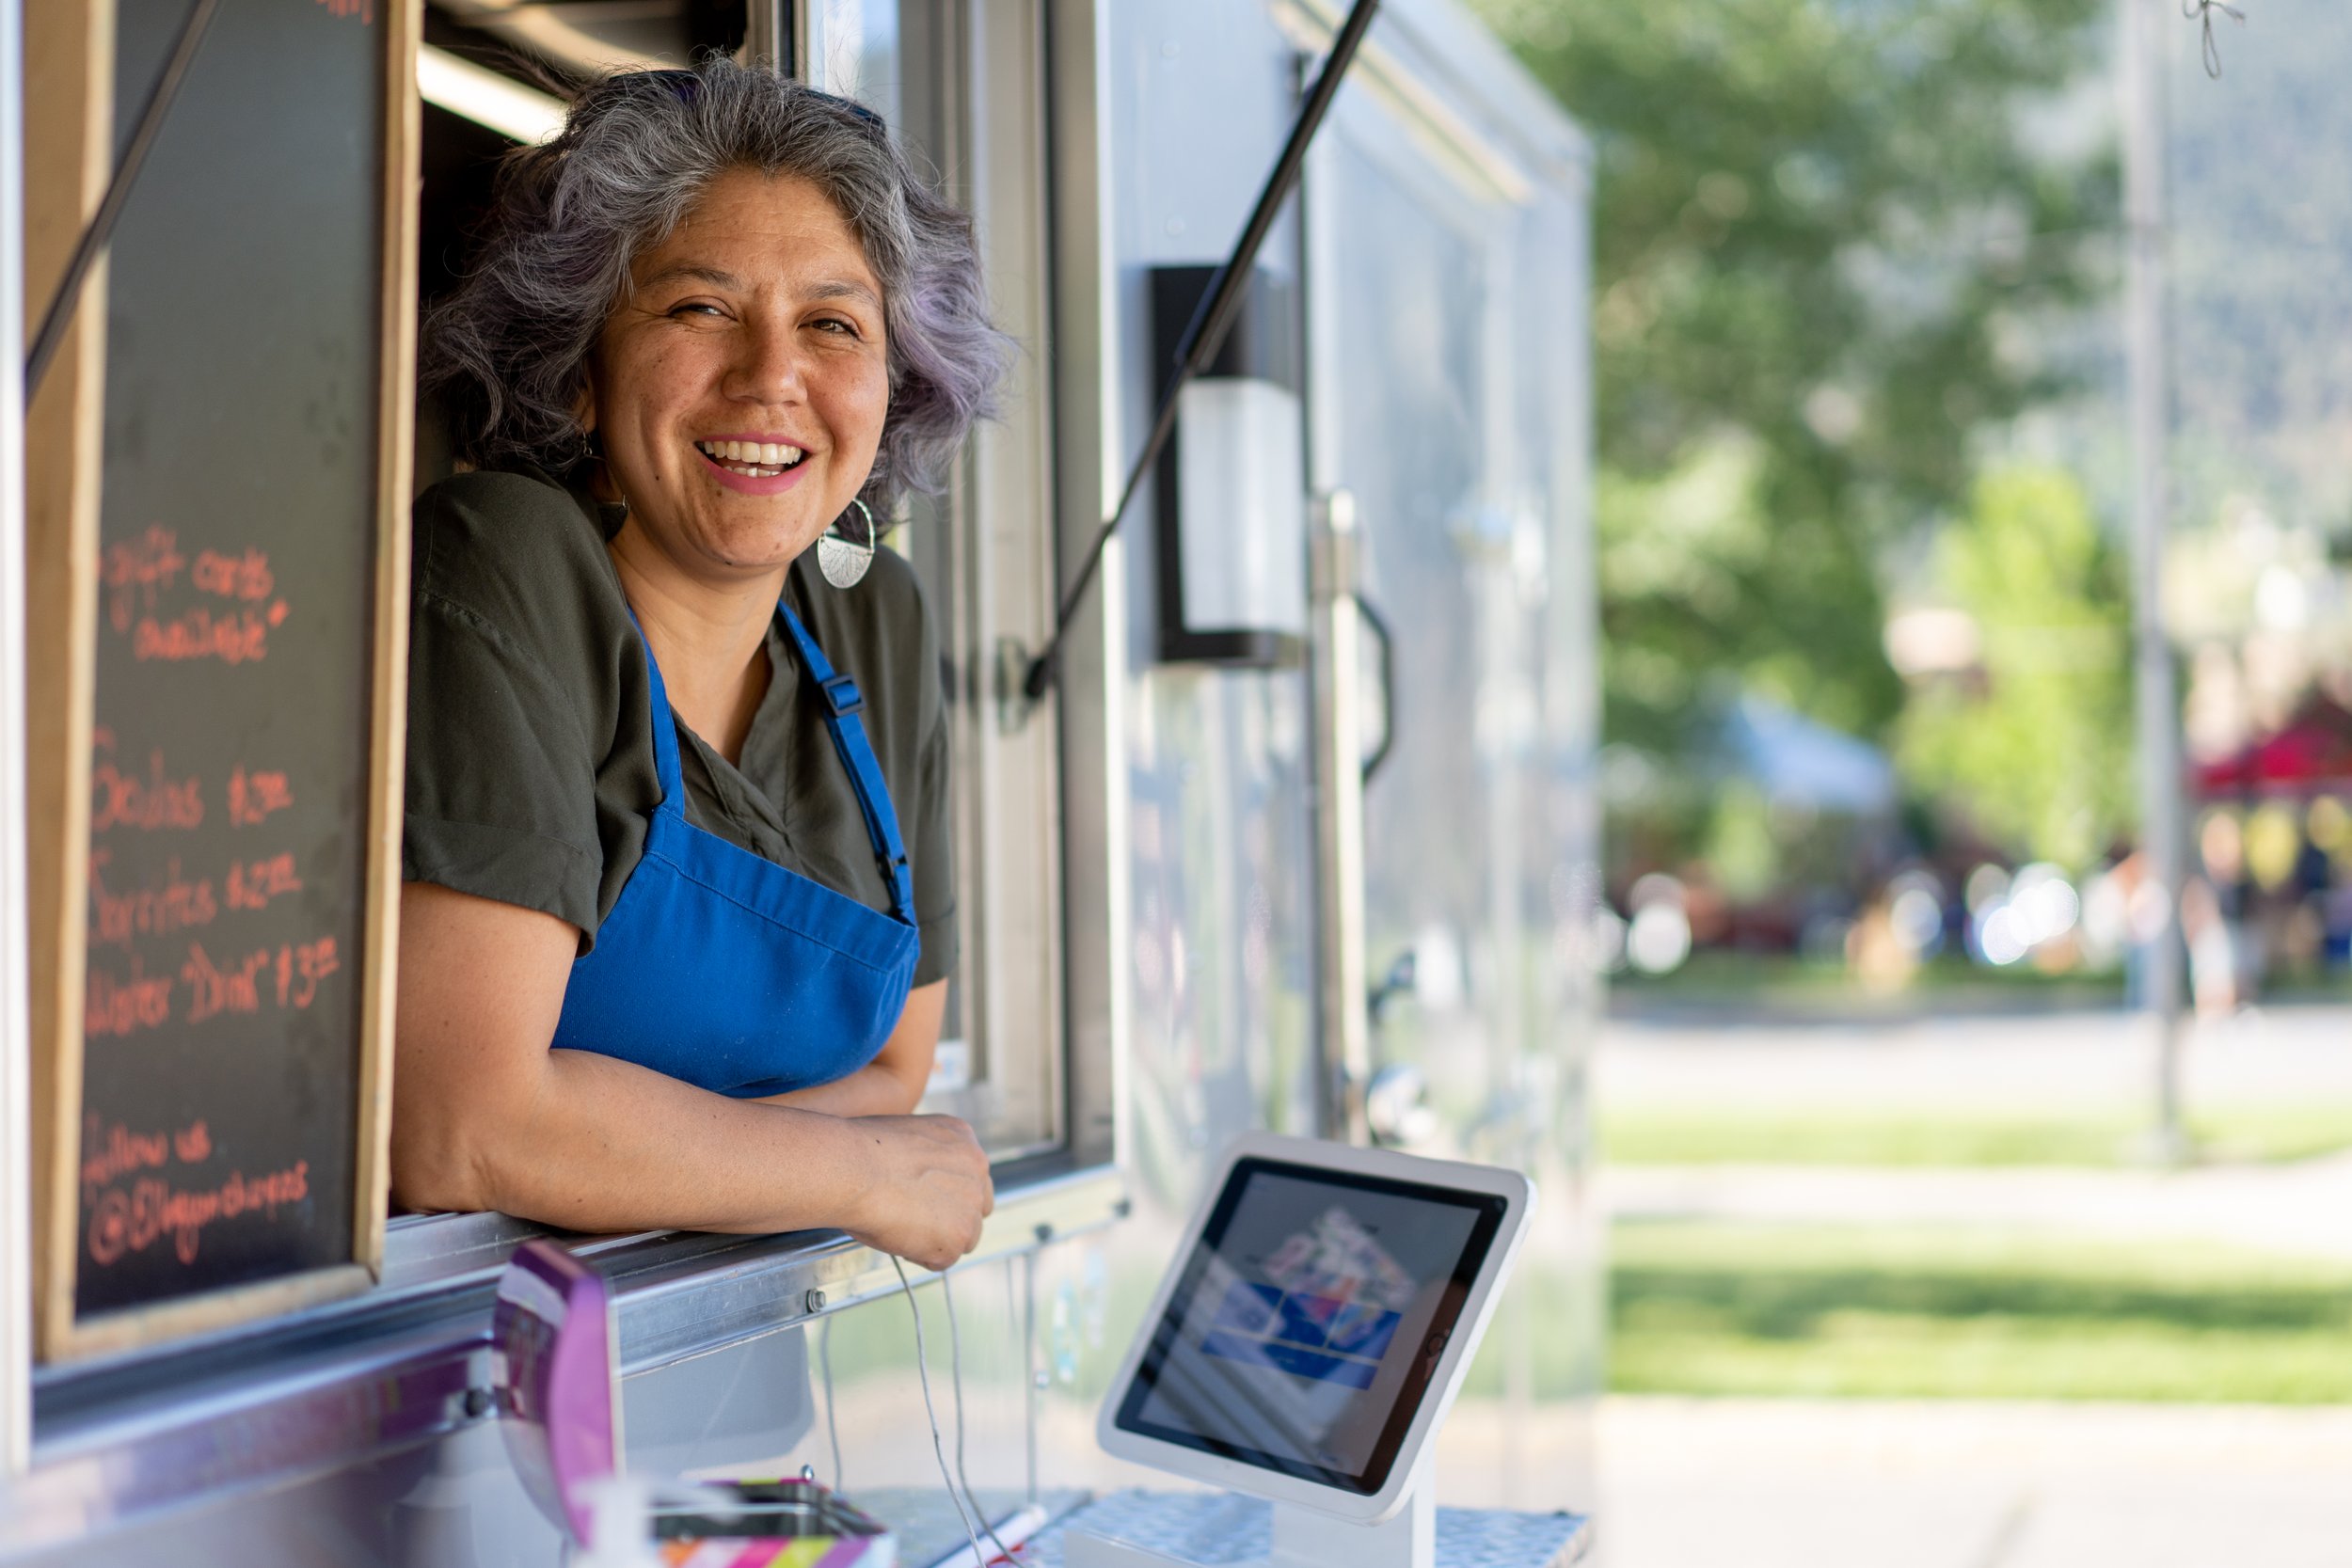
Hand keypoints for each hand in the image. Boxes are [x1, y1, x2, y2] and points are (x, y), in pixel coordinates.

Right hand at [841, 1114, 994, 1270]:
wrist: (853, 1170)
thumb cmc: (861, 1152)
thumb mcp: (905, 1138)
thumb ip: (924, 1158)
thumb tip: (915, 1179)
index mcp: (963, 1138)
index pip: (969, 1175)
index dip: (946, 1193)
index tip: (927, 1201)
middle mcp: (976, 1169)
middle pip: (975, 1207)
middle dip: (950, 1218)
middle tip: (917, 1222)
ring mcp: (970, 1205)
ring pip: (963, 1237)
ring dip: (936, 1239)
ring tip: (900, 1228)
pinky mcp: (958, 1238)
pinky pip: (941, 1260)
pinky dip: (920, 1256)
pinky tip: (896, 1237)